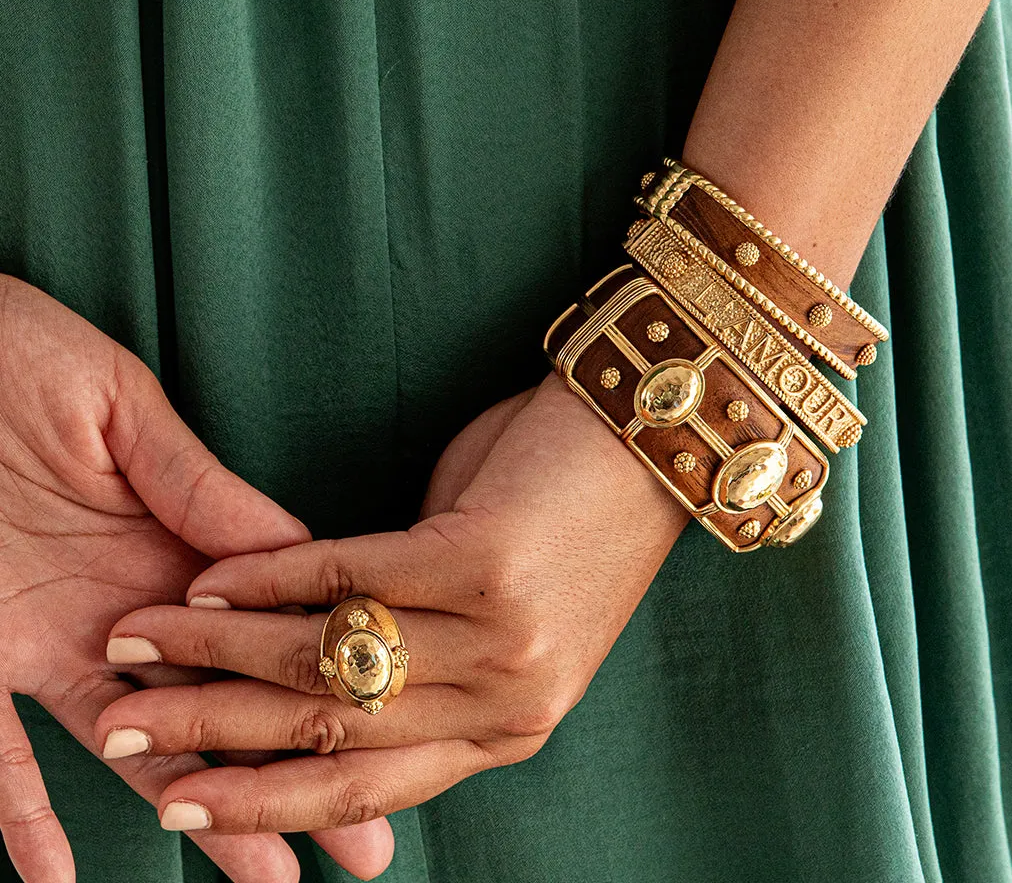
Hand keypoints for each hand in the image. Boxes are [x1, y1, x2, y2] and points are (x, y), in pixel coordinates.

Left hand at [0, 275, 391, 881]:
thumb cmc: (13, 359)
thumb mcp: (119, 406)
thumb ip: (196, 481)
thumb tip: (296, 549)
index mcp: (169, 537)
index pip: (266, 620)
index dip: (333, 677)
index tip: (398, 727)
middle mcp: (121, 605)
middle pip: (224, 705)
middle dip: (294, 774)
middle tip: (363, 848)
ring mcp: (44, 641)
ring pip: (135, 748)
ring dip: (202, 813)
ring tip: (268, 877)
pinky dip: (21, 820)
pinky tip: (62, 881)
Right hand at [91, 371, 690, 831]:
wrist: (650, 439)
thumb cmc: (566, 518)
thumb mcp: (499, 619)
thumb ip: (422, 660)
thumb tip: (316, 672)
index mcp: (509, 726)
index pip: (365, 787)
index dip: (261, 802)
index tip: (175, 807)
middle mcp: (508, 699)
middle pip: (329, 733)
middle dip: (211, 735)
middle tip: (124, 729)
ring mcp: (499, 634)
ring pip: (326, 659)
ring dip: (216, 651)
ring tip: (141, 638)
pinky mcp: (485, 559)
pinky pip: (349, 573)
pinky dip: (270, 576)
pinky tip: (211, 576)